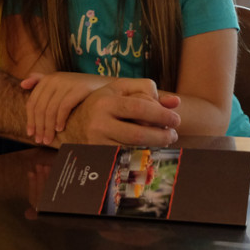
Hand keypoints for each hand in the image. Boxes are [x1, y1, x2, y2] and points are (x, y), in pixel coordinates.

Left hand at [21, 72, 106, 144]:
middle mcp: (55, 79)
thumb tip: (22, 84)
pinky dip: (60, 120)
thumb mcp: (60, 84)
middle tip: (40, 140)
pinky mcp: (78, 88)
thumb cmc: (80, 89)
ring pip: (50, 110)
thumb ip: (41, 81)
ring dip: (48, 128)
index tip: (31, 134)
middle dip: (39, 127)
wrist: (105, 86)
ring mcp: (67, 83)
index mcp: (48, 79)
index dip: (30, 120)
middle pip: (40, 108)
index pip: (32, 102)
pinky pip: (63, 107)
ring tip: (49, 140)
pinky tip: (60, 129)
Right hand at [58, 78, 180, 147]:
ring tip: (163, 141)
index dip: (161, 115)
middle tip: (173, 135)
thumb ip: (147, 90)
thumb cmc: (104, 103)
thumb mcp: (121, 89)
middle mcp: (99, 123)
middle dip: (162, 136)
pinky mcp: (98, 158)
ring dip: (154, 148)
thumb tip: (175, 102)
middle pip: (138, 135)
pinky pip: (125, 160)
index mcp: (105, 102)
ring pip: (133, 151)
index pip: (139, 108)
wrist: (73, 124)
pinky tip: (149, 151)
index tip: (176, 119)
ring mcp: (97, 144)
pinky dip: (141, 157)